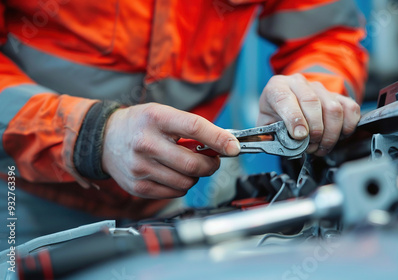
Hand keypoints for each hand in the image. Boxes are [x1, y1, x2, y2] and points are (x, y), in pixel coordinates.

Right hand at [101, 103, 239, 198]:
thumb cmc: (140, 125)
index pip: (195, 128)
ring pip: (186, 182)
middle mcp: (146, 143)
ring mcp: (140, 167)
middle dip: (211, 164)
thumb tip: (225, 144)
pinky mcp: (137, 187)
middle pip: (193, 163)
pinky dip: (182, 186)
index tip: (234, 147)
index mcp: (156, 118)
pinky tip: (173, 173)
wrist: (104, 140)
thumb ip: (192, 127)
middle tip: (212, 159)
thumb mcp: (164, 114)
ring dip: (196, 176)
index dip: (219, 139)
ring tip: (187, 165)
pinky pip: (174, 193)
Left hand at [257, 74, 359, 156]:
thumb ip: (272, 134)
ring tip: (320, 146)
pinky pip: (350, 109)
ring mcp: (320, 88)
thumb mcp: (266, 124)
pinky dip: (347, 127)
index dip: (294, 118)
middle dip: (314, 129)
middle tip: (311, 146)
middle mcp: (299, 83)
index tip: (299, 136)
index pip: (285, 98)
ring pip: (333, 108)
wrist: (289, 105)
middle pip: (312, 102)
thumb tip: (287, 144)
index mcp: (277, 87)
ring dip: (329, 133)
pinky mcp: (338, 95)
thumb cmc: (277, 116)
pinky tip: (336, 137)